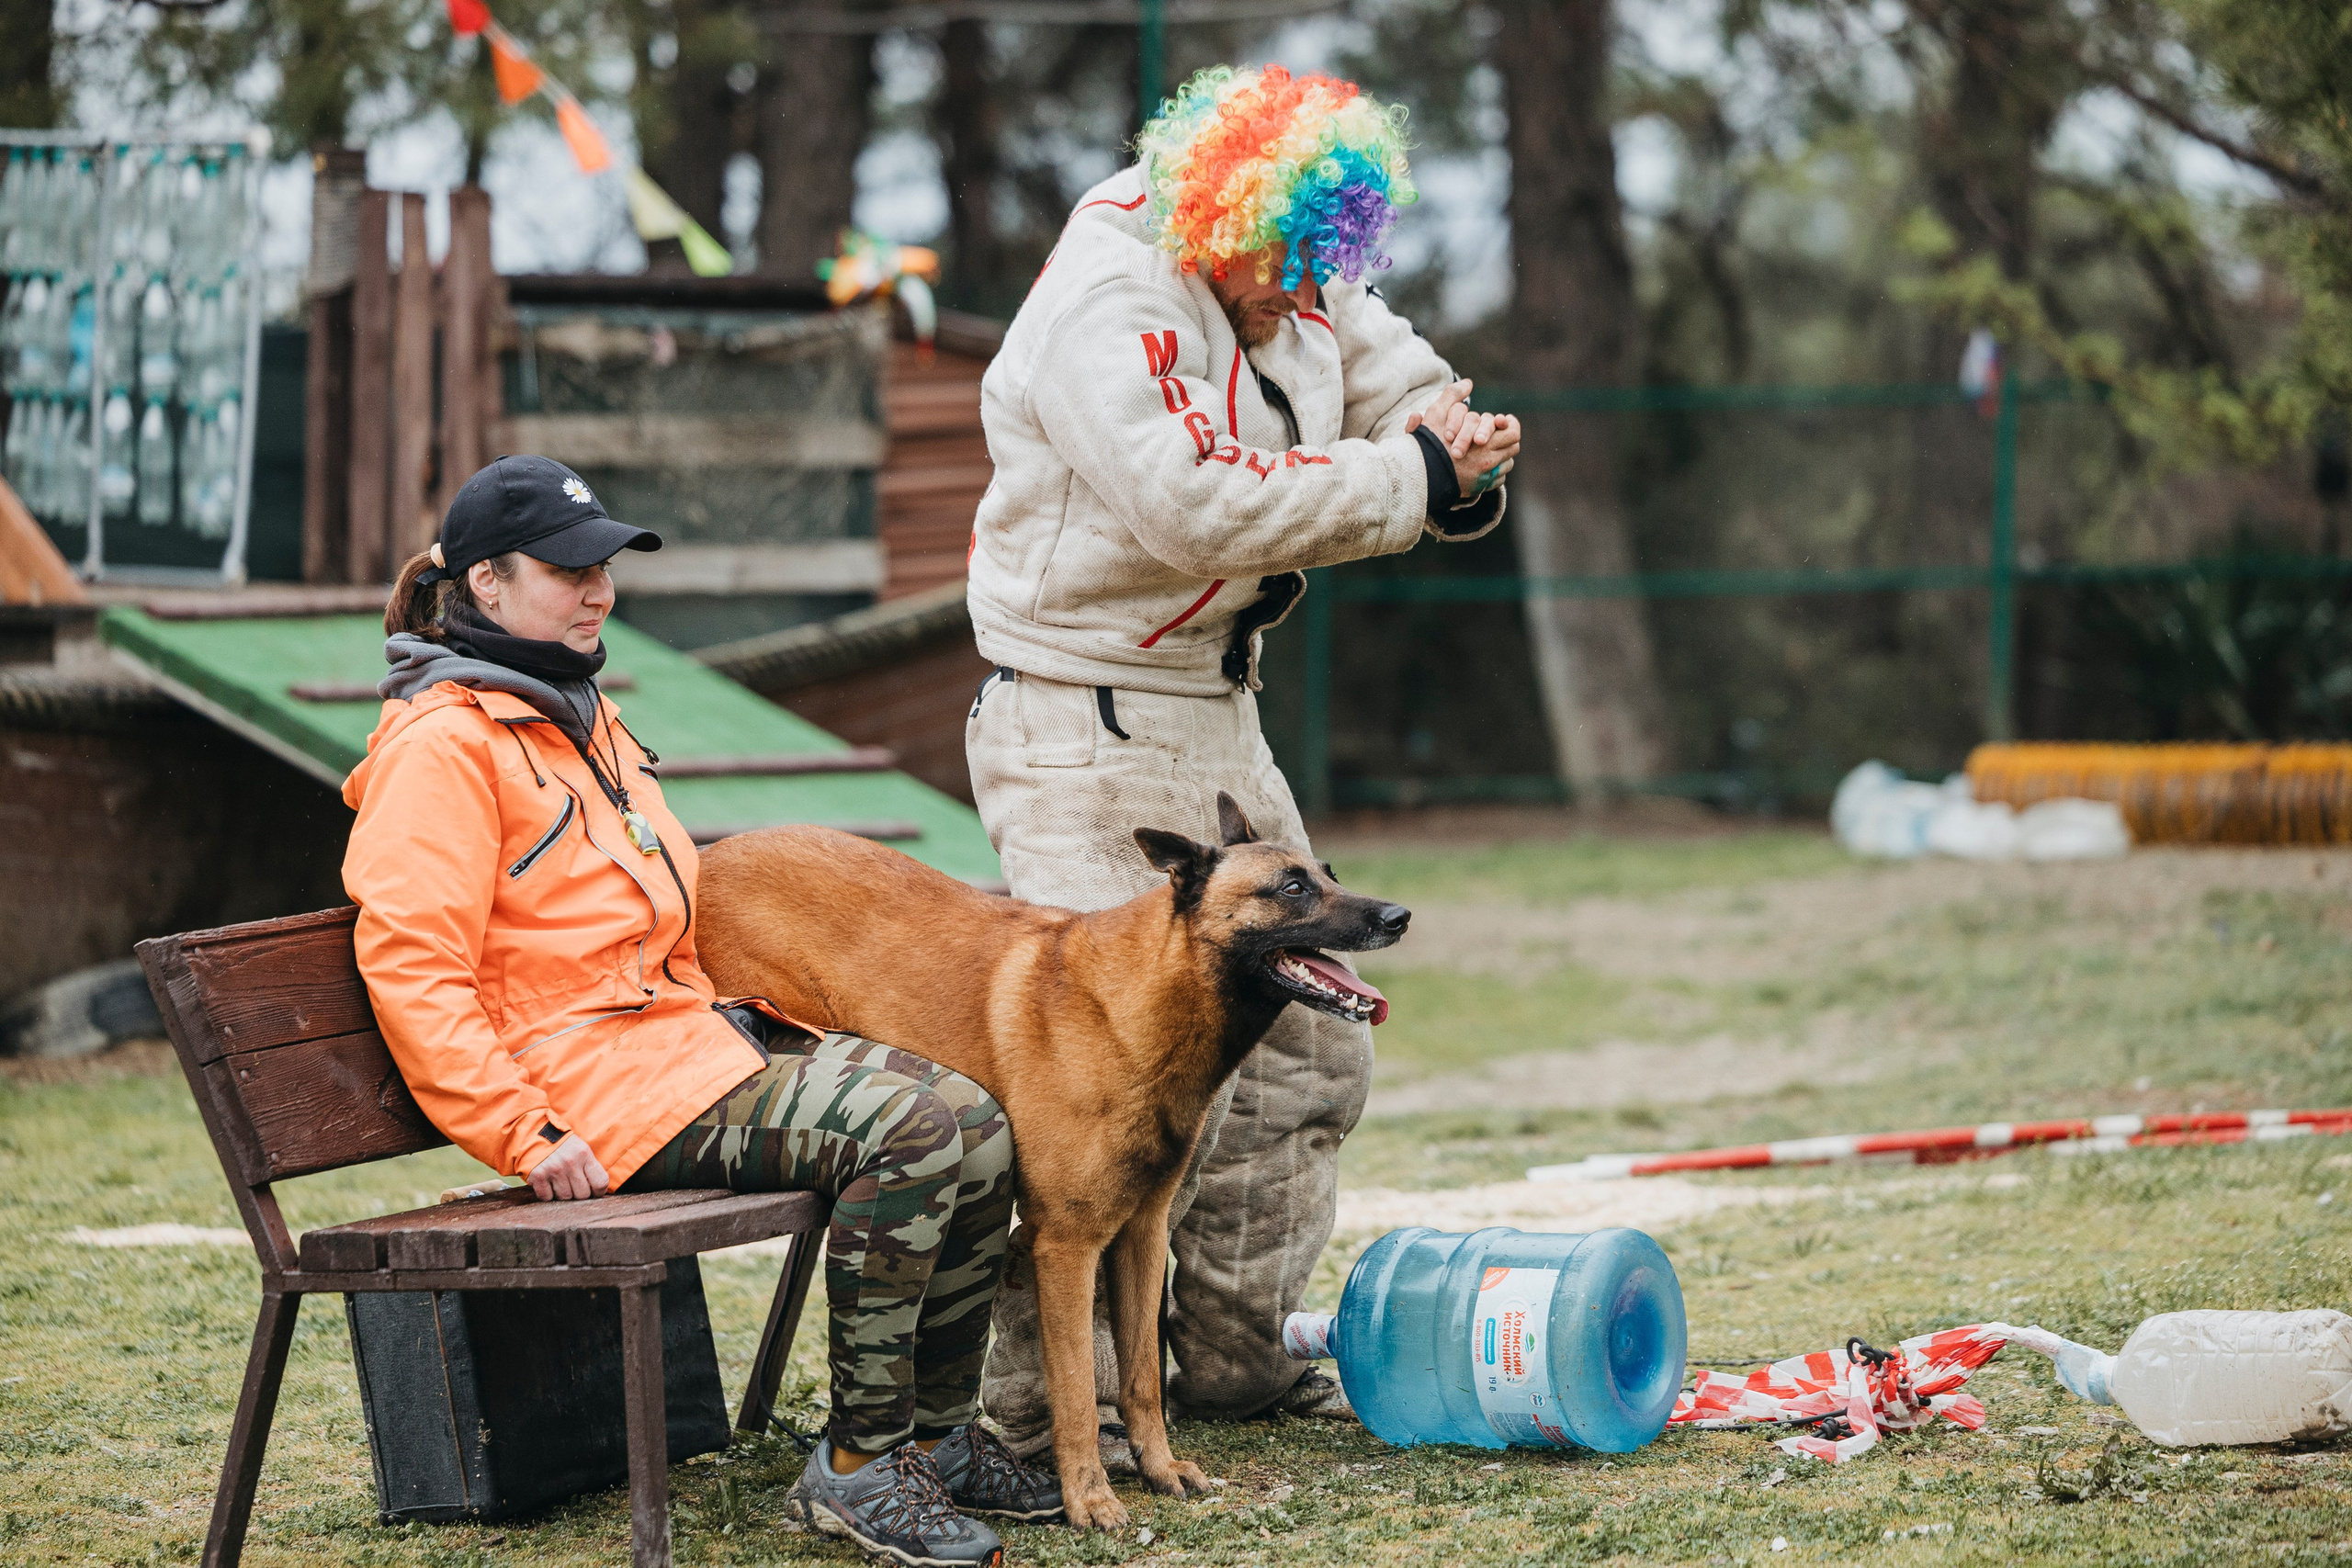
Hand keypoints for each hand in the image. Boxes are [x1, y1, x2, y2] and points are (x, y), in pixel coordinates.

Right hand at [527, 1133, 609, 1200]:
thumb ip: (589, 1167)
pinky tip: (547, 1185)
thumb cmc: (562, 1145)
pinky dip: (547, 1195)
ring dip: (563, 1195)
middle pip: (583, 1195)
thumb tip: (598, 1191)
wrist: (535, 1133)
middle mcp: (570, 1162)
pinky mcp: (538, 1176)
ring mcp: (553, 1170)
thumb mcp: (581, 1149)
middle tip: (573, 1187)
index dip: (598, 1192)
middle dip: (579, 1195)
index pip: (600, 1183)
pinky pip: (547, 1198)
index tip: (594, 1191)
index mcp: (584, 1154)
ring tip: (559, 1184)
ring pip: (565, 1198)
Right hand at [1405, 378, 1519, 500]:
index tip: (1502, 421)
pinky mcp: (1479, 489)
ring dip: (1501, 455)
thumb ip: (1452, 395)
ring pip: (1507, 464)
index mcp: (1484, 444)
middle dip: (1507, 439)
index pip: (1513, 433)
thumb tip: (1467, 383)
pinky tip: (1482, 465)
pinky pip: (1498, 480)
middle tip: (1497, 434)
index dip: (1510, 425)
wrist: (1417, 477)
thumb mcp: (1436, 414)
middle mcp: (1488, 463)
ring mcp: (1484, 478)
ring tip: (1490, 449)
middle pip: (1513, 448)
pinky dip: (1494, 472)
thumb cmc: (1427, 445)